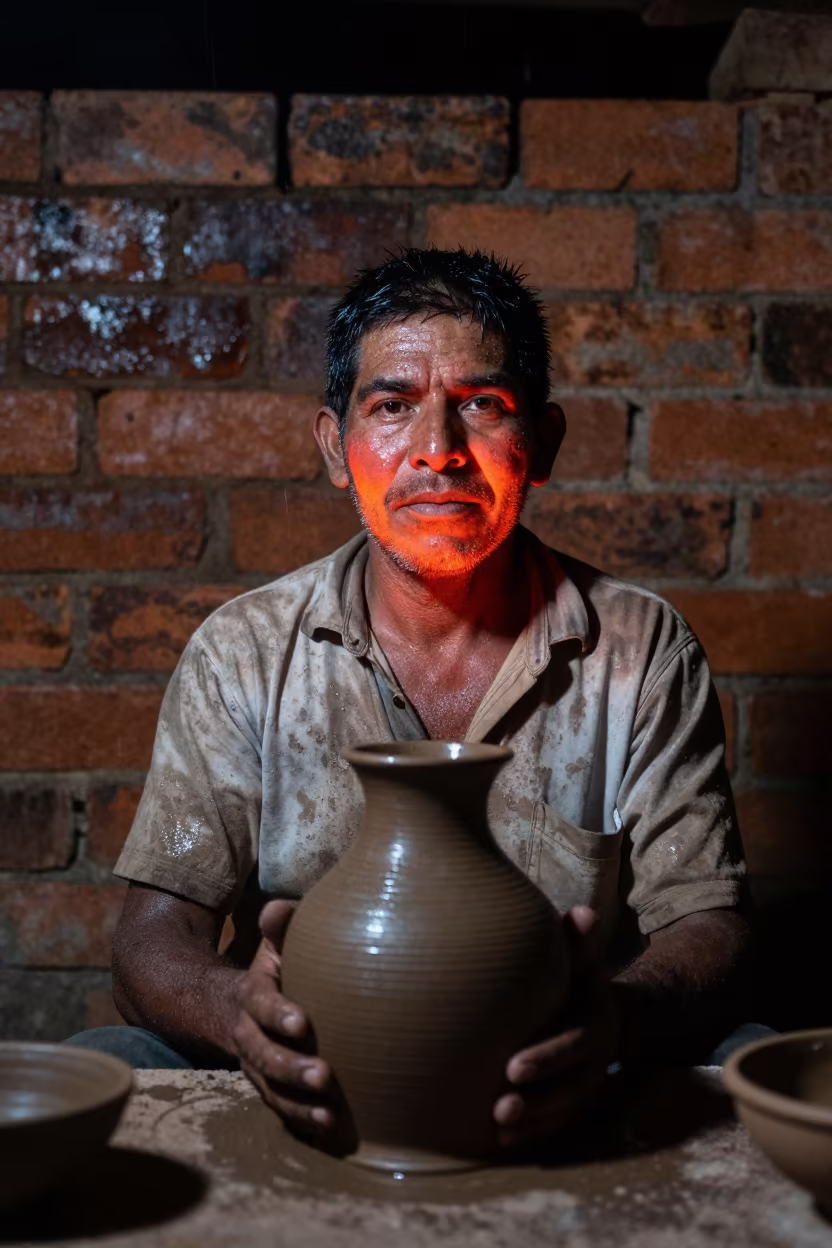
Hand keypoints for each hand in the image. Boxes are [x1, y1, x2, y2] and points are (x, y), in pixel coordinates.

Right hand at [233, 900, 342, 1142]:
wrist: (234, 1006)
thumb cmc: (274, 970)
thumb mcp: (274, 945)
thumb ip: (281, 928)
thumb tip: (277, 908)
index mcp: (253, 994)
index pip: (261, 1004)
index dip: (278, 1014)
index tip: (302, 1024)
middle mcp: (248, 1033)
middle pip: (263, 1054)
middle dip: (291, 1067)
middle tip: (324, 1076)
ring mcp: (255, 1064)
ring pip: (269, 1088)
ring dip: (297, 1103)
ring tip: (327, 1114)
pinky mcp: (267, 1086)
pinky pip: (278, 1106)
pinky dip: (300, 1118)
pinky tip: (327, 1126)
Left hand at [494, 906, 618, 1147]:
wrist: (605, 1014)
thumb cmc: (577, 980)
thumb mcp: (582, 961)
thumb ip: (579, 943)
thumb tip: (583, 912)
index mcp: (596, 1021)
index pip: (574, 1043)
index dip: (547, 1057)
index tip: (511, 1067)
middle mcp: (596, 1059)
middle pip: (570, 1087)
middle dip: (536, 1101)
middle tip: (498, 1109)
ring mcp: (587, 1085)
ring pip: (563, 1112)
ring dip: (531, 1123)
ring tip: (496, 1129)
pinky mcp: (573, 1102)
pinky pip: (557, 1125)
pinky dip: (533, 1135)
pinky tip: (500, 1143)